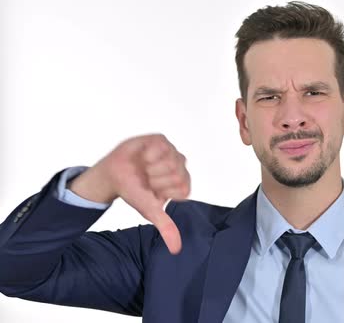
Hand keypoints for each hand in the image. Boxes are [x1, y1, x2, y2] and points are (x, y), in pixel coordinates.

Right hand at [70, 133, 189, 253]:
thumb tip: (176, 250)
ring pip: (170, 161)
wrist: (113, 176)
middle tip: (146, 179)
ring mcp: (172, 152)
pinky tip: (143, 156)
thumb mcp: (150, 211)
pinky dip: (148, 154)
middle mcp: (180, 167)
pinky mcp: (161, 140)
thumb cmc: (133, 191)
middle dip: (156, 179)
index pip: (182, 189)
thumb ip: (166, 228)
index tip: (152, 190)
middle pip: (177, 174)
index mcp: (182, 184)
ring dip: (151, 167)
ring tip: (144, 168)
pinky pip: (161, 147)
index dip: (163, 191)